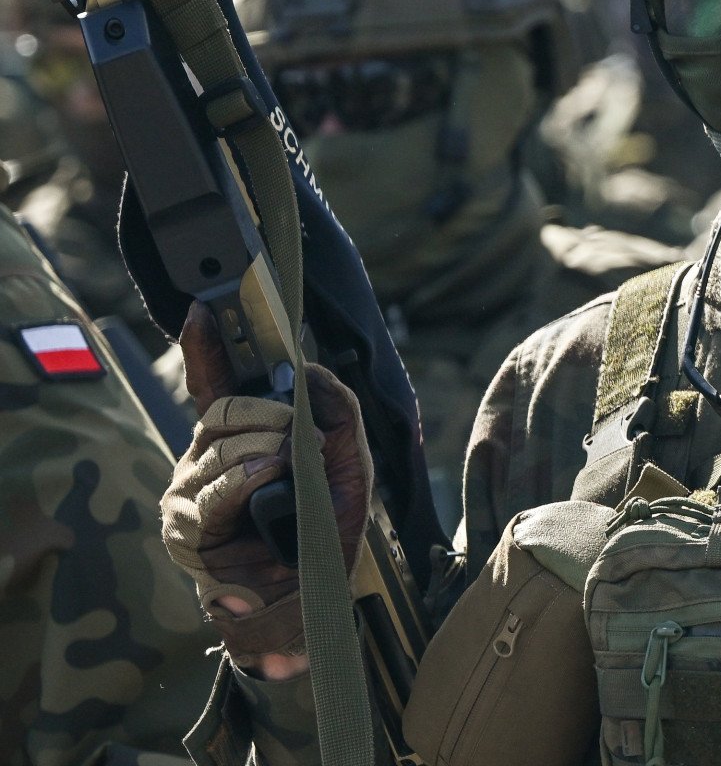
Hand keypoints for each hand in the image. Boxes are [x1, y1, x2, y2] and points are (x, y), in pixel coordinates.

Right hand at [159, 302, 372, 675]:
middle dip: (267, 410)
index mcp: (240, 440)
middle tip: (301, 433)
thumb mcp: (349, 463)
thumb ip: (338, 412)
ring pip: (220, 441)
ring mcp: (190, 493)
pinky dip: (248, 475)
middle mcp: (206, 460)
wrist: (307, 598)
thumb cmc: (322, 532)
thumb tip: (311, 371)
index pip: (215, 383)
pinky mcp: (186, 527)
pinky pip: (215, 485)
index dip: (207, 345)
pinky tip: (269, 476)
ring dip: (266, 447)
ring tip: (290, 466)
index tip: (204, 307)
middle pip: (223, 408)